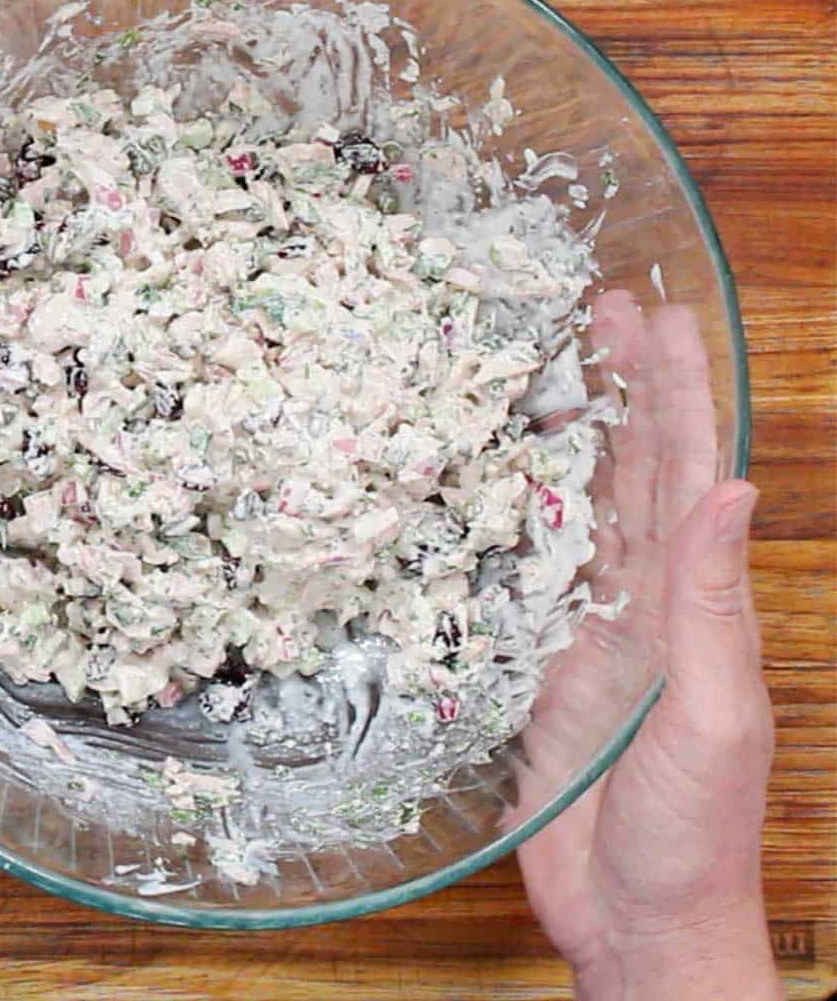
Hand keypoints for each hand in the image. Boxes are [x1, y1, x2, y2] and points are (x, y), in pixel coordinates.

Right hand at [517, 293, 779, 998]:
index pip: (687, 472)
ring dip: (577, 438)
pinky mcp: (546, 665)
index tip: (658, 320)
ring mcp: (596, 631)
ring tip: (554, 371)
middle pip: (636, 473)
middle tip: (600, 313)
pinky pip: (535, 576)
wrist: (637, 921)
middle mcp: (648, 602)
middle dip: (626, 390)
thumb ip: (712, 604)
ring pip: (586, 512)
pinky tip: (504, 481)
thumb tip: (730, 489)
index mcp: (695, 604)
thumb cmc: (687, 831)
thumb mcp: (711, 713)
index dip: (676, 393)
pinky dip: (524, 519)